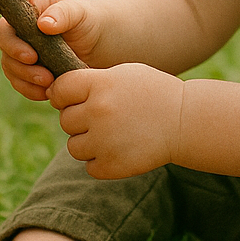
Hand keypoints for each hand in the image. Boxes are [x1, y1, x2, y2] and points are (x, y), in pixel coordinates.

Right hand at [0, 0, 101, 99]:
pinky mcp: (28, 69)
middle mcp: (16, 30)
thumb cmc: (87, 19)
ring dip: (27, 82)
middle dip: (22, 69)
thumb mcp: (79, 12)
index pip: (5, 29)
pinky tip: (48, 93)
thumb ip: (62, 13)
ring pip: (12, 70)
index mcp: (23, 10)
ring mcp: (21, 51)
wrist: (98, 39)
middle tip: (45, 78)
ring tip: (50, 86)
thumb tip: (42, 24)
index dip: (13, 45)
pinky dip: (32, 90)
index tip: (32, 57)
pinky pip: (21, 83)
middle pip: (6, 53)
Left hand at [49, 64, 183, 178]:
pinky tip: (119, 149)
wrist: (185, 122)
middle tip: (104, 118)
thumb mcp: (123, 74)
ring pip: (73, 146)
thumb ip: (90, 81)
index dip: (65, 95)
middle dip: (79, 120)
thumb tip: (54, 95)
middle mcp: (98, 112)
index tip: (76, 99)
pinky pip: (89, 166)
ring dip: (88, 142)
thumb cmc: (152, 93)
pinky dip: (100, 162)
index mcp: (99, 84)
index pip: (59, 90)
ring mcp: (104, 141)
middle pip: (65, 120)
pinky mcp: (112, 165)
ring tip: (112, 134)